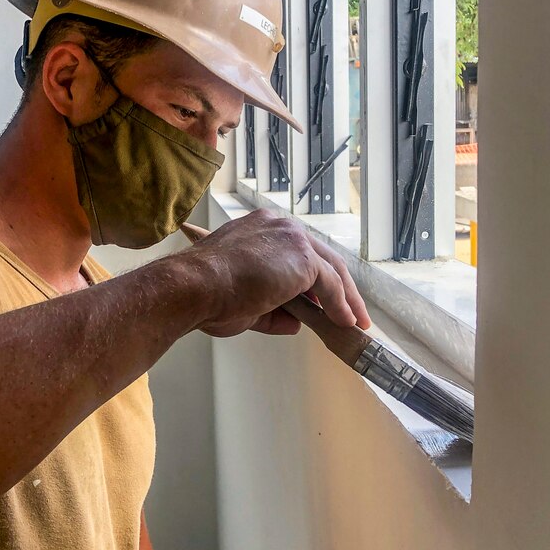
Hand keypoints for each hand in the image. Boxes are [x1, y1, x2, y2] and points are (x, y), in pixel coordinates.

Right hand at [181, 210, 371, 337]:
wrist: (195, 287)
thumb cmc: (208, 295)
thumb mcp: (246, 303)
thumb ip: (274, 310)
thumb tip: (295, 323)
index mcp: (262, 229)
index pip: (298, 252)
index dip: (315, 279)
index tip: (325, 300)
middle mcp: (280, 226)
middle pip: (322, 257)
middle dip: (339, 288)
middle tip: (350, 312)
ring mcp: (292, 239)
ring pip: (331, 270)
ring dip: (345, 298)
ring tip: (354, 322)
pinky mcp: (303, 257)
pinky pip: (330, 284)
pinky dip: (340, 304)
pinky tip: (344, 322)